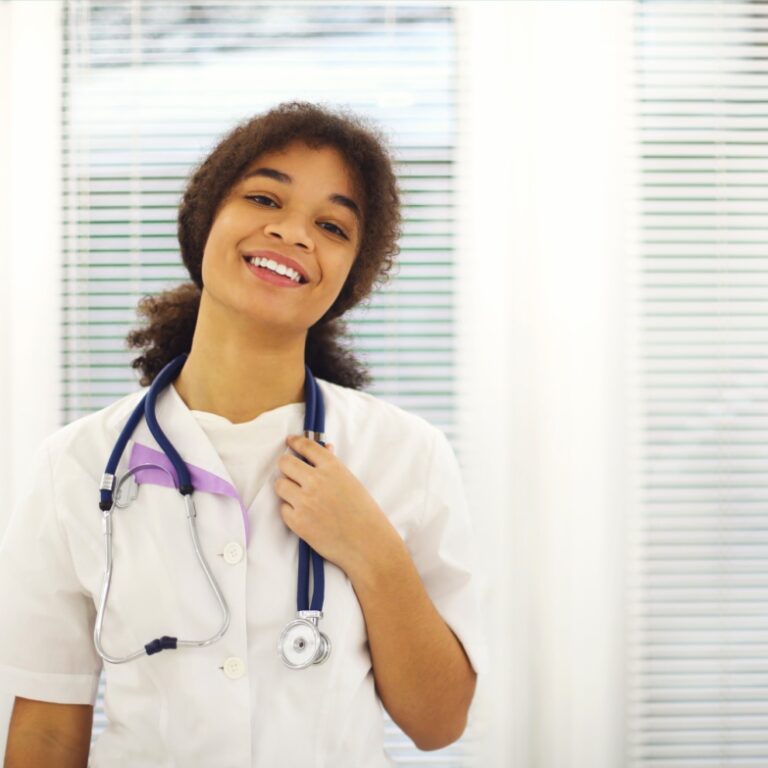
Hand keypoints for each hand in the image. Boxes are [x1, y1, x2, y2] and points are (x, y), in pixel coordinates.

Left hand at [274, 434, 396, 574]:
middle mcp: (315, 481)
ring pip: (279, 485)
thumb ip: (333, 466)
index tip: (290, 442)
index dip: (295, 442)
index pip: (306, 446)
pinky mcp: (297, 521)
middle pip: (285, 463)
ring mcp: (304, 501)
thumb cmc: (364, 513)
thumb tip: (324, 449)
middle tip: (291, 473)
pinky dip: (290, 511)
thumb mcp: (351, 482)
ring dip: (286, 488)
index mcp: (332, 467)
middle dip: (286, 466)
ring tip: (298, 496)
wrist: (368, 544)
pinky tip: (304, 515)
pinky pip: (282, 509)